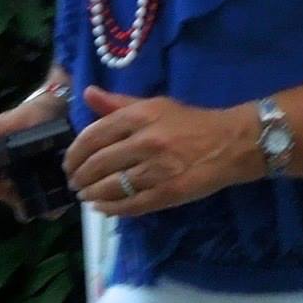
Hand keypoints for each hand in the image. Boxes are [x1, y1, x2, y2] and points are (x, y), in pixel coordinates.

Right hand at [0, 87, 70, 217]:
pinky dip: (61, 195)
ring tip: (58, 169)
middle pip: (6, 202)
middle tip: (37, 173)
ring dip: (43, 193)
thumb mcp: (16, 119)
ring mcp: (28, 195)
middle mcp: (4, 187)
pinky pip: (54, 208)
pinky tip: (69, 173)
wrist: (66, 114)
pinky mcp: (52, 198)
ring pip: (32, 209)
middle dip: (21, 190)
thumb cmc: (33, 117)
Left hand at [65, 86, 258, 216]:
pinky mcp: (169, 193)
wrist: (234, 143)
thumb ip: (118, 103)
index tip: (68, 163)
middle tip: (74, 182)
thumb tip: (87, 93)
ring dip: (91, 194)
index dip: (74, 153)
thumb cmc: (191, 123)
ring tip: (84, 195)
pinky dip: (111, 208)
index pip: (92, 136)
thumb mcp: (155, 105)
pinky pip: (131, 204)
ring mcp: (157, 170)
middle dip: (79, 176)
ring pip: (111, 186)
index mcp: (140, 117)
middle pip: (97, 164)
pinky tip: (102, 207)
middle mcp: (146, 142)